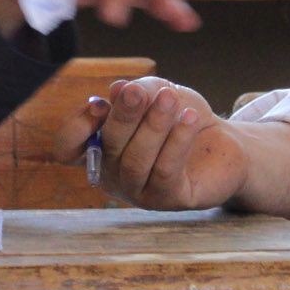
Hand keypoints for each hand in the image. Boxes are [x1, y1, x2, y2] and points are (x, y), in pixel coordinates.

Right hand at [52, 76, 246, 210]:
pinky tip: (191, 118)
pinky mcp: (169, 199)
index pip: (67, 148)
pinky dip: (177, 141)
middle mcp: (114, 174)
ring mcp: (139, 191)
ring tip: (170, 99)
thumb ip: (137, 91)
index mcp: (100, 147)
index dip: (76, 127)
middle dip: (123, 116)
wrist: (222, 141)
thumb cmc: (179, 116)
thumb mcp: (157, 93)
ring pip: (135, 161)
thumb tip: (116, 90)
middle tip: (139, 92)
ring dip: (153, 126)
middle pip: (106, 147)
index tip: (101, 104)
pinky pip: (165, 171)